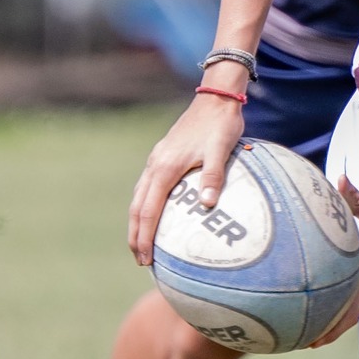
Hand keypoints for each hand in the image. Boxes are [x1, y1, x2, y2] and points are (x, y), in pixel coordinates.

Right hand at [128, 94, 245, 265]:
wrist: (216, 98)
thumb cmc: (221, 125)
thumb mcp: (221, 149)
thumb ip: (214, 176)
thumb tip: (208, 204)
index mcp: (165, 167)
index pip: (148, 210)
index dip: (144, 237)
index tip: (145, 258)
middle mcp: (155, 165)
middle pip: (137, 208)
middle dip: (136, 235)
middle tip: (141, 260)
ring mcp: (157, 160)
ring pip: (139, 197)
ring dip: (138, 222)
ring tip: (143, 244)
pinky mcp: (163, 156)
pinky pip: (148, 187)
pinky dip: (146, 206)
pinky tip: (155, 215)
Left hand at [304, 179, 358, 346]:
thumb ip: (358, 201)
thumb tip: (337, 180)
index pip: (349, 310)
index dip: (330, 328)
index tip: (311, 340)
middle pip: (345, 319)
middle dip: (322, 331)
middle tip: (297, 339)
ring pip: (351, 313)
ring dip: (332, 322)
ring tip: (308, 327)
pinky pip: (358, 304)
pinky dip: (343, 310)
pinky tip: (329, 303)